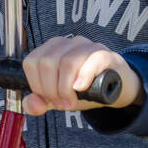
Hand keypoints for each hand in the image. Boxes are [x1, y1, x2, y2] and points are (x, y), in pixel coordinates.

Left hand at [20, 36, 141, 115]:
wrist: (116, 89)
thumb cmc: (84, 90)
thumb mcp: (58, 98)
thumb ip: (40, 103)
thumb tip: (32, 103)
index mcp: (51, 50)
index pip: (31, 62)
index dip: (36, 85)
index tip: (48, 99)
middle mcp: (67, 44)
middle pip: (47, 63)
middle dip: (51, 89)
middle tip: (61, 103)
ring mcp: (88, 47)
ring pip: (68, 62)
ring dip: (65, 88)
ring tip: (71, 101)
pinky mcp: (106, 55)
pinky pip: (93, 60)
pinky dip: (84, 76)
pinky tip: (81, 88)